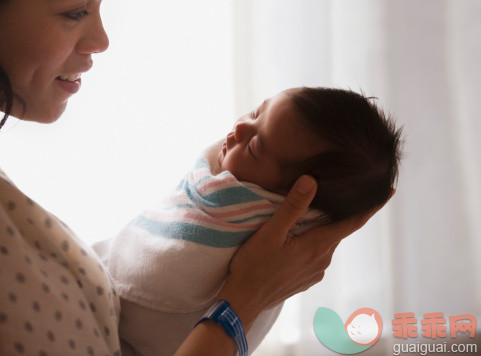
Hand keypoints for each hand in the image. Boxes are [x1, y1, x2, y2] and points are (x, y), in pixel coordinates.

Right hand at [218, 176, 393, 328]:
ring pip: (326, 242)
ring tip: (312, 213)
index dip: (372, 207)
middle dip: (341, 213)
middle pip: (338, 230)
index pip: (353, 222)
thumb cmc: (253, 265)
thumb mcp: (270, 233)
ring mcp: (315, 272)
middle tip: (339, 193)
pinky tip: (298, 238)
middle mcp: (323, 260)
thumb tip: (312, 181)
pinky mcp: (306, 279)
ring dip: (323, 228)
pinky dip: (314, 242)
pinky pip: (316, 254)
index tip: (390, 191)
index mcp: (318, 245)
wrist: (242, 301)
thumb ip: (292, 207)